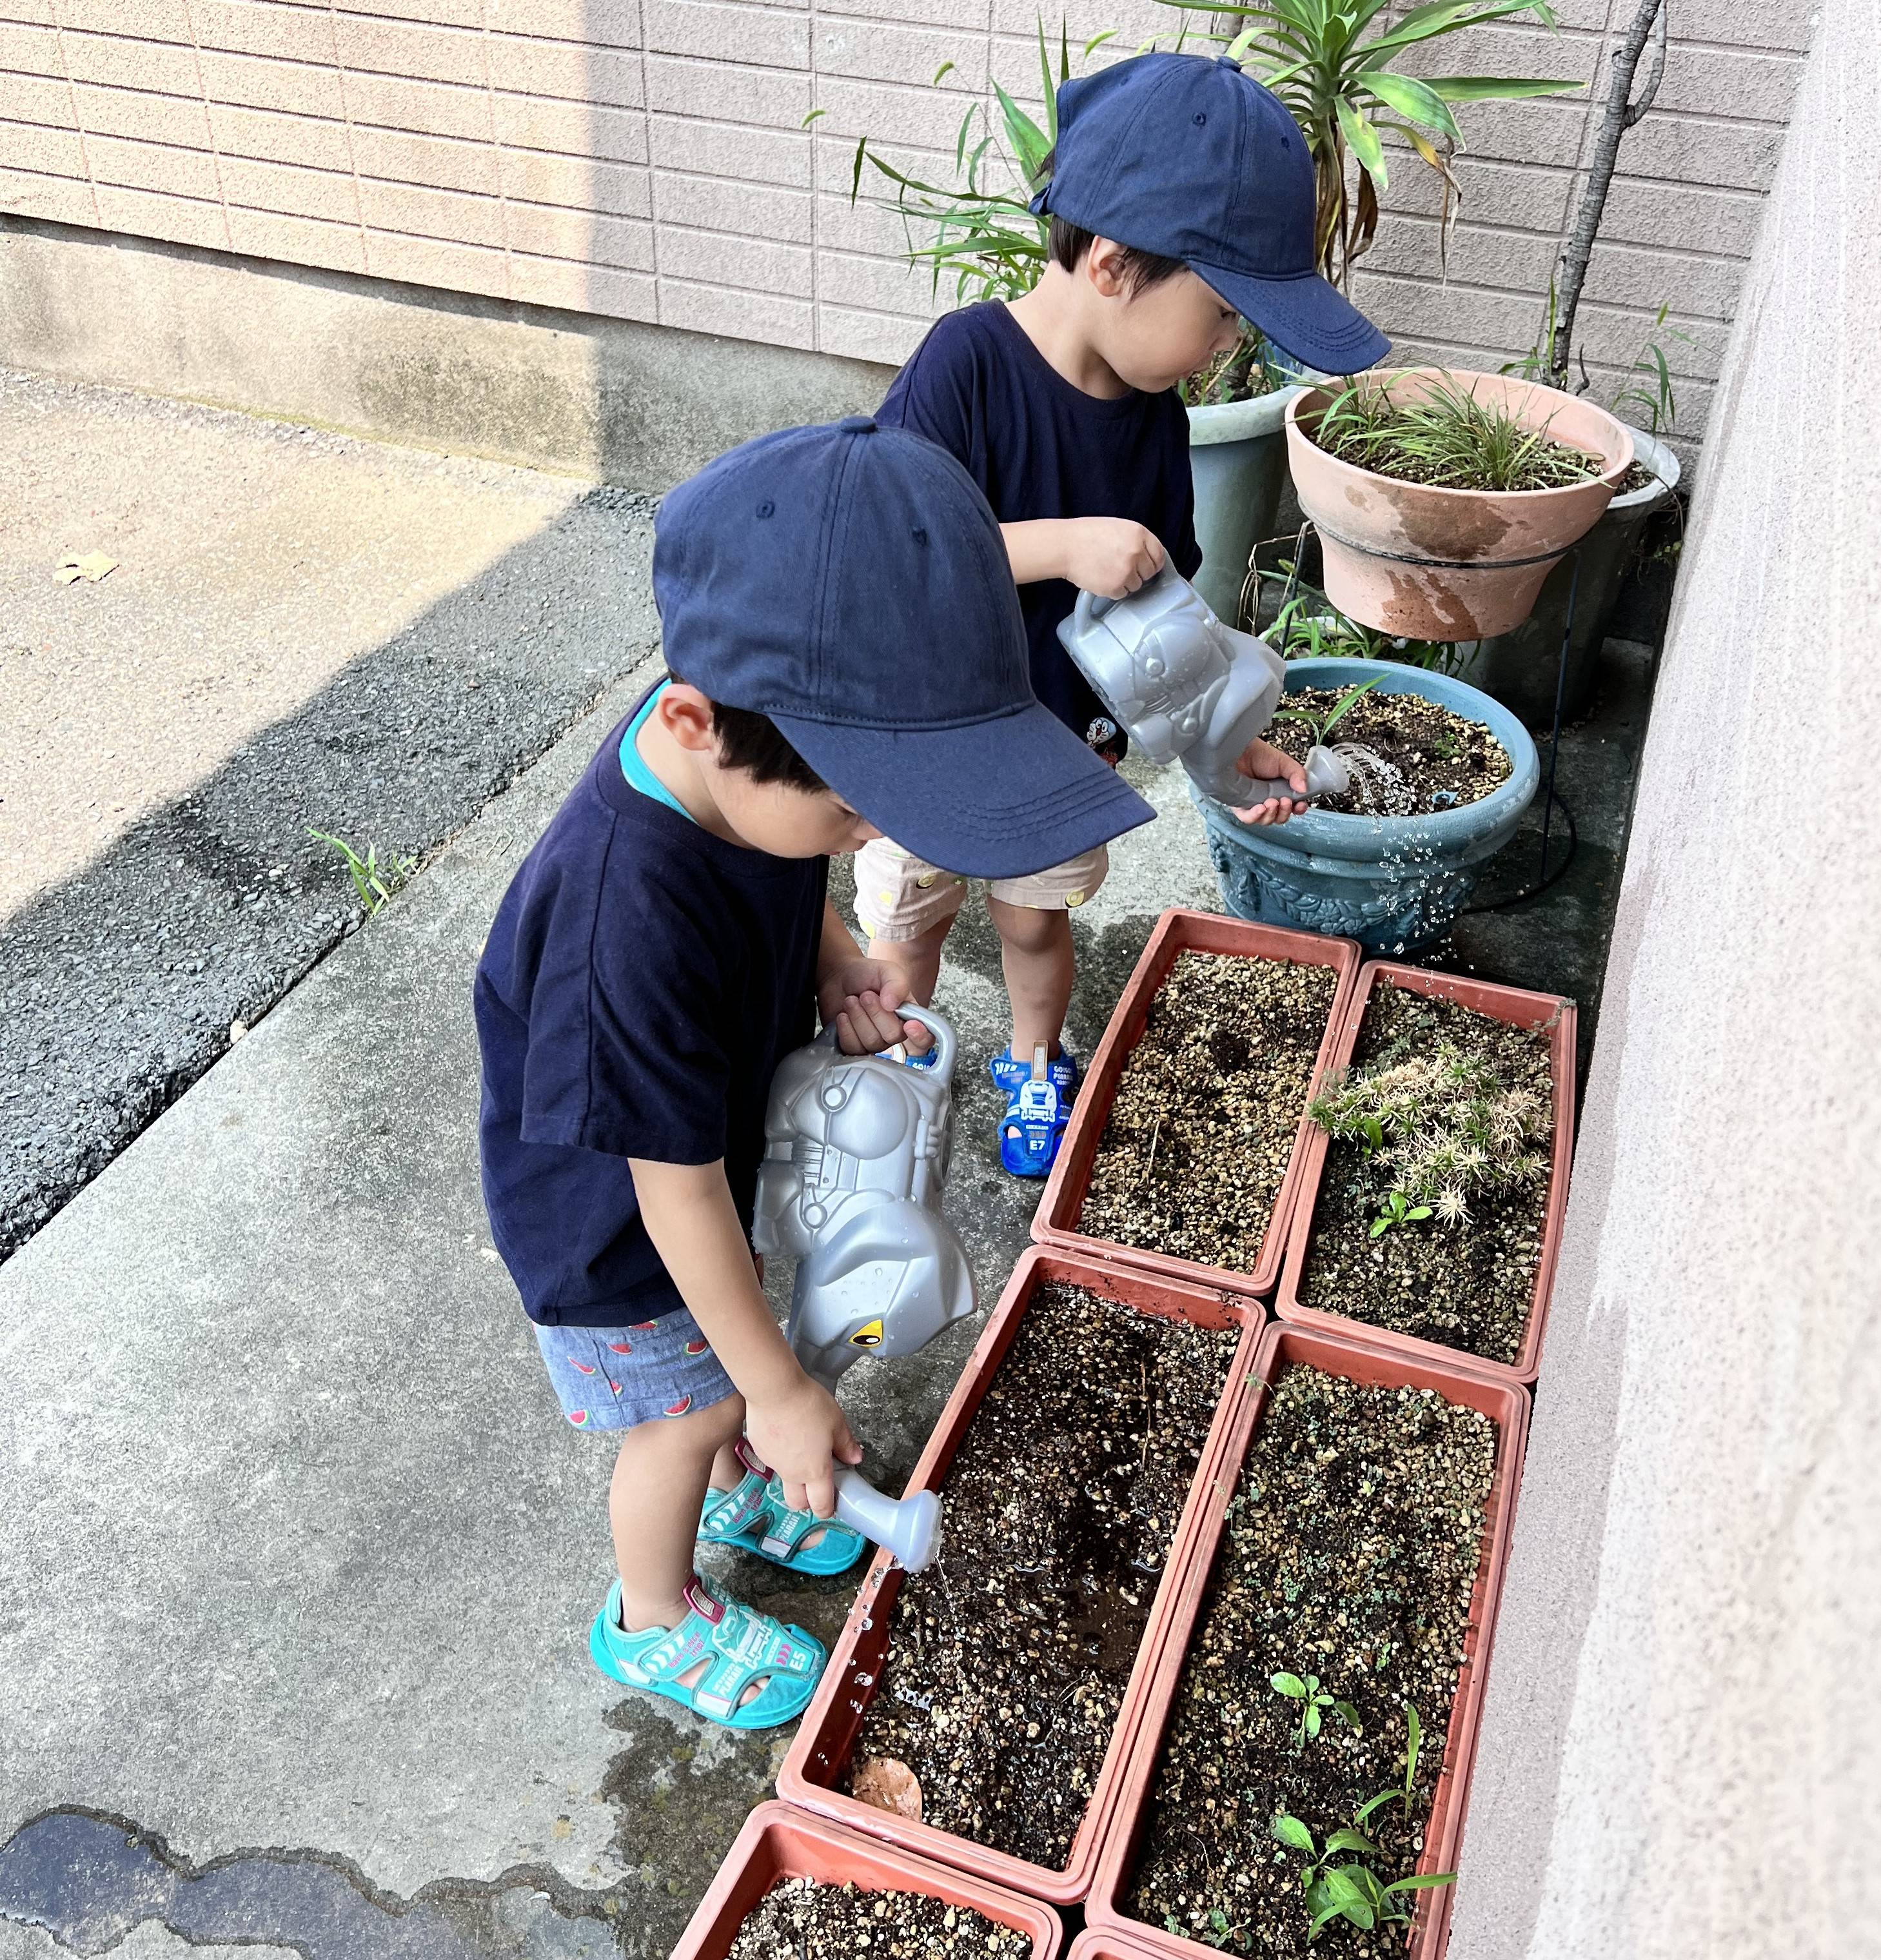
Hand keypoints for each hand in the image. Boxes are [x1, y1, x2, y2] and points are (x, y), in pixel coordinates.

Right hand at [745, 1375, 861, 1518]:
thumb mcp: (837, 1423)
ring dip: (794, 1475)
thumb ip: (846, 1445)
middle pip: (797, 1502)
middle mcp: (793, 1473)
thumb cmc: (807, 1405)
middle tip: (817, 1483)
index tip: (832, 1503)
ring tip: (802, 1449)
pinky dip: (781, 1455)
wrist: (773, 1390)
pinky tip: (786, 1435)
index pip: (821, 1505)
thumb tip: (855, 1457)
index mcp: (815, 1470)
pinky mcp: (760, 1450)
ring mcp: (773, 1463)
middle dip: (807, 1500)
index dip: (828, 1509)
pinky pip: (772, 1461)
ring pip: (785, 1480)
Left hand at [817, 958, 932, 1056]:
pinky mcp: (854, 1047)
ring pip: (871, 1043)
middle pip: (893, 1036)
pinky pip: (853, 1048)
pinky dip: (846, 1029)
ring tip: (852, 1000)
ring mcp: (874, 1042)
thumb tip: (892, 1005)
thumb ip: (896, 984)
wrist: (838, 977)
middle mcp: (894, 1032)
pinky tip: (844, 1015)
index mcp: (909, 1015)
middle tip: (866, 995)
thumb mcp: (887, 971)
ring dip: (858, 1017)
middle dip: (875, 1012)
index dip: (921, 1036)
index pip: (926, 1038)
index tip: (909, 1025)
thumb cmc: (866, 975)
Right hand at [1060, 518, 1165, 599]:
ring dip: (1125, 582)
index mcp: (1139, 534)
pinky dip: (1112, 590)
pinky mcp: (1116, 587)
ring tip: (1107, 571)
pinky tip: (1101, 578)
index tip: (1145, 566)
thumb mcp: (1118, 527)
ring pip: (1136, 585)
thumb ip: (1136, 541)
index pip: (1159, 555)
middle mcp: (1137, 552)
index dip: (1152, 562)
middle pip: (1149, 573)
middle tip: (1119, 567)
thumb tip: (1149, 557)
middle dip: (1138, 573)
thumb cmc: (1087, 535)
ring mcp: (1127, 571)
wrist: (1065, 546)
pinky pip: (1122, 594)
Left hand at [1231, 737, 1308, 826]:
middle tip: (1284, 801)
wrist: (1241, 750)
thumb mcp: (1284, 763)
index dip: (1298, 809)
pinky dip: (1255, 817)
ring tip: (1272, 802)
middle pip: (1279, 818)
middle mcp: (1268, 800)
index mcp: (1281, 792)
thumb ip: (1297, 773)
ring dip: (1271, 815)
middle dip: (1284, 812)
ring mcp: (1254, 804)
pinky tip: (1260, 808)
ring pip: (1265, 820)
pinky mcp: (1239, 806)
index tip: (1300, 805)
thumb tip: (1304, 788)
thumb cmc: (1260, 755)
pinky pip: (1247, 818)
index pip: (1293, 808)